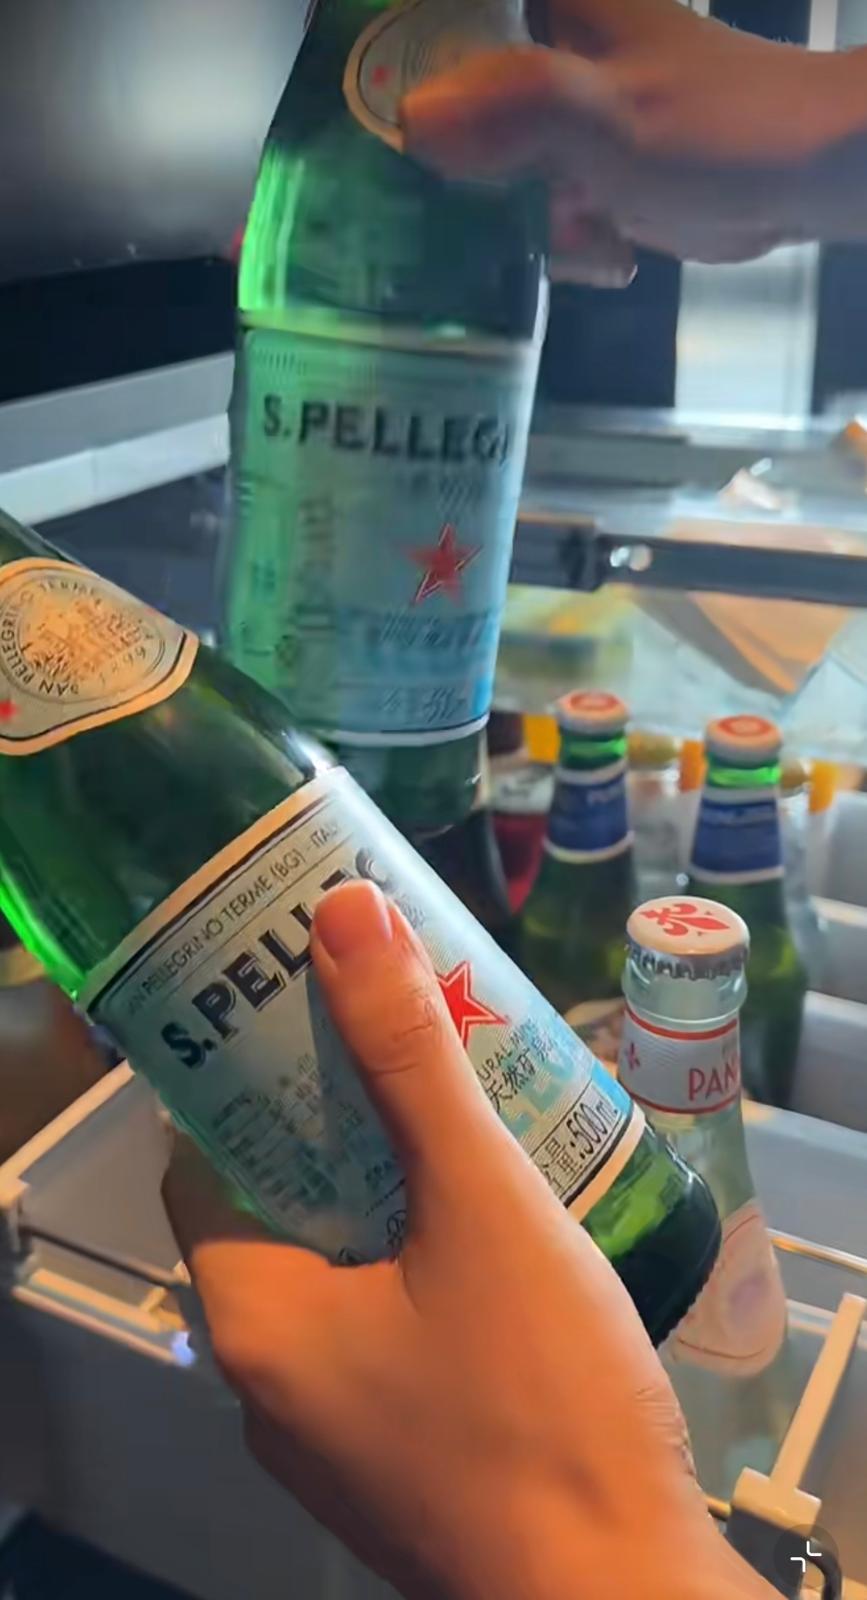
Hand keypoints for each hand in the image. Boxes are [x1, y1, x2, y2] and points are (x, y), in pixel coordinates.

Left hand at [164, 881, 772, 1599]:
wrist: (620, 1598)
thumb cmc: (538, 1400)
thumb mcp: (477, 1206)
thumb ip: (409, 1061)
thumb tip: (342, 915)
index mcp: (253, 1321)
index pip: (203, 1165)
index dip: (247, 1078)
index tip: (307, 1010)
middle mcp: (271, 1386)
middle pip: (279, 1213)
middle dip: (340, 1121)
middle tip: (402, 1039)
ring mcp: (337, 1434)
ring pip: (343, 1272)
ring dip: (390, 1189)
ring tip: (458, 1111)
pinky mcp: (402, 1457)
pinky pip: (387, 1329)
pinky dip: (421, 1261)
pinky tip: (495, 1222)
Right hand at [402, 0, 863, 276]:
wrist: (798, 177)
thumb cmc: (713, 125)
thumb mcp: (606, 114)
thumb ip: (515, 109)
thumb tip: (413, 122)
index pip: (428, 14)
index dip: (377, 48)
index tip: (341, 98)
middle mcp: (536, 41)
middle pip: (434, 85)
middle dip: (420, 152)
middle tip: (397, 203)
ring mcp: (554, 106)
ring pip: (472, 153)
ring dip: (488, 211)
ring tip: (554, 231)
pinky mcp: (575, 162)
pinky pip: (522, 200)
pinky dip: (549, 236)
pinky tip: (601, 246)